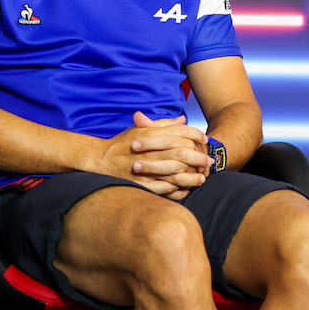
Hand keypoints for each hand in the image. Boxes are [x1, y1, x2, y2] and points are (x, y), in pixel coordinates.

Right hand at [89, 111, 210, 198]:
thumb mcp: (141, 128)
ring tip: (202, 177)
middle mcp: (149, 151)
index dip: (195, 135)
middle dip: (198, 157)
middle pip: (181, 152)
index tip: (205, 140)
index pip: (179, 133)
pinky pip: (164, 188)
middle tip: (209, 161)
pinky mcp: (142, 184)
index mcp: (150, 135)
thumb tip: (182, 120)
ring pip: (176, 172)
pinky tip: (186, 189)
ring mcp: (146, 169)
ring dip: (192, 175)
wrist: (100, 160)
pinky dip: (178, 189)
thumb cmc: (122, 143)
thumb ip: (163, 125)